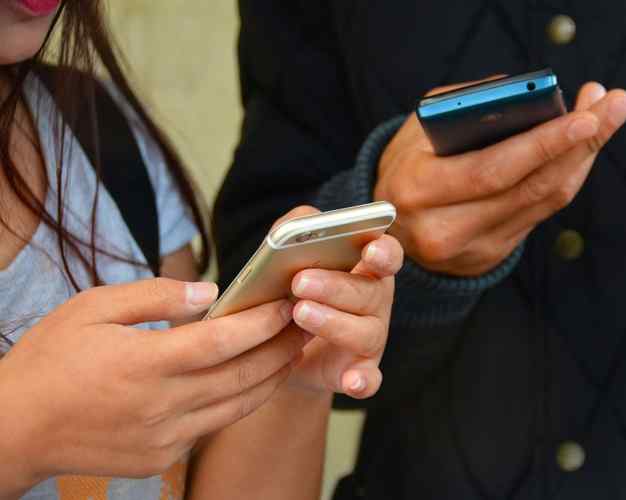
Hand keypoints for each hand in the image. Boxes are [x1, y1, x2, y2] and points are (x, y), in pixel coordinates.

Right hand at [0, 278, 306, 493]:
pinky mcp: (161, 458)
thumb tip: (209, 292)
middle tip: (306, 325)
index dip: (262, 323)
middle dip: (281, 349)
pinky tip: (252, 381)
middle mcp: (161, 405)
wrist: (15, 429)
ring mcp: (164, 438)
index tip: (286, 304)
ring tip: (293, 353)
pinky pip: (213, 426)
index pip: (222, 341)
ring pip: (237, 406)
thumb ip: (154, 296)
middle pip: (242, 376)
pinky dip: (239, 402)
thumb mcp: (92, 308)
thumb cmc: (50, 360)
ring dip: (271, 379)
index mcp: (144, 363)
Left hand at [270, 207, 403, 399]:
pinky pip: (369, 379)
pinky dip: (363, 381)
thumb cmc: (291, 290)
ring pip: (365, 332)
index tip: (369, 250)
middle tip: (300, 282)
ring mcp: (372, 339)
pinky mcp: (361, 372)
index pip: (387, 254)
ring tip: (299, 313)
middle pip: (369, 292)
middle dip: (335, 286)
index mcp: (366, 268)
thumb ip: (296, 230)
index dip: (382, 251)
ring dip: (334, 323)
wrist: (280, 347)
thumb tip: (304, 222)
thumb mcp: (289, 256)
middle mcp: (376, 302)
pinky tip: (350, 381)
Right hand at [374, 78, 625, 275]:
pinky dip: (565, 179)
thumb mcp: (417, 129)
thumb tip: (526, 96)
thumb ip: (464, 107)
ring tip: (605, 119)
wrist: (389, 227)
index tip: (584, 117)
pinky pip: (540, 214)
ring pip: (543, 202)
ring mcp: (470, 249)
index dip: (543, 145)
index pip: (492, 170)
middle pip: (529, 188)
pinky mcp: (490, 256)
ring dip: (581, 159)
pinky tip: (581, 150)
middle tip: (614, 106)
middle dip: (579, 145)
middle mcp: (444, 228)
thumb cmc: (407, 166)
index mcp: (418, 190)